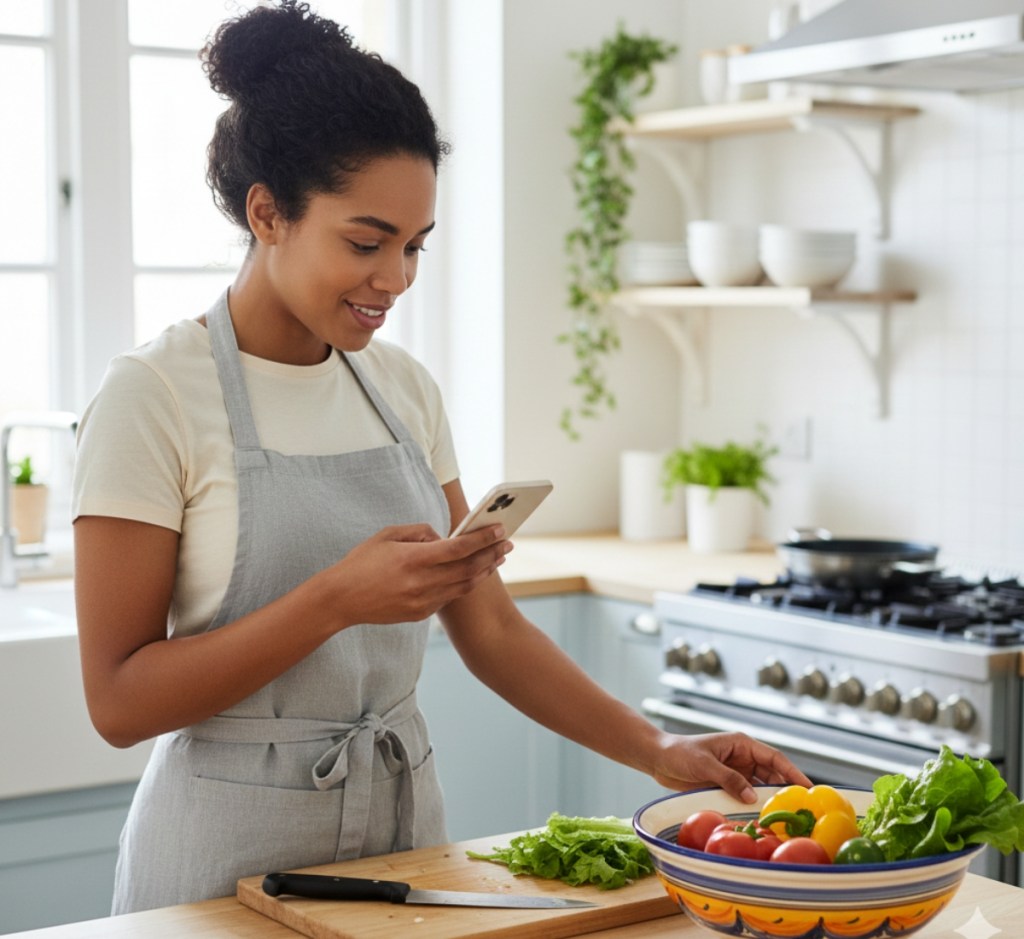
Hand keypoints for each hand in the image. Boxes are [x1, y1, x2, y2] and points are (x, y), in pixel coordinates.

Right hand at [322, 523, 511, 627]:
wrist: (340, 600)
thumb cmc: (361, 562)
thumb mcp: (387, 535)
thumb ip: (418, 532)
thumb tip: (442, 537)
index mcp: (413, 559)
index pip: (458, 548)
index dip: (482, 539)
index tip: (499, 530)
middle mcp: (421, 582)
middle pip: (468, 568)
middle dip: (491, 554)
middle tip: (507, 544)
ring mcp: (422, 601)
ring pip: (464, 586)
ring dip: (484, 571)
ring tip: (497, 559)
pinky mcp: (420, 614)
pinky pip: (449, 597)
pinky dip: (464, 585)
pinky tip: (473, 575)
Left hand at [650, 731, 812, 803]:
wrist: (658, 759)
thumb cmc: (679, 753)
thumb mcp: (705, 765)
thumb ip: (729, 779)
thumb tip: (753, 797)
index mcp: (740, 744)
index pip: (773, 757)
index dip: (792, 771)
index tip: (807, 787)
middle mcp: (741, 757)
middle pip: (771, 774)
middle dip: (785, 789)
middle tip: (800, 809)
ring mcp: (735, 772)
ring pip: (760, 787)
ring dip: (769, 799)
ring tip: (783, 817)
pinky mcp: (726, 785)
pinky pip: (745, 796)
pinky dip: (754, 806)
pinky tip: (761, 818)